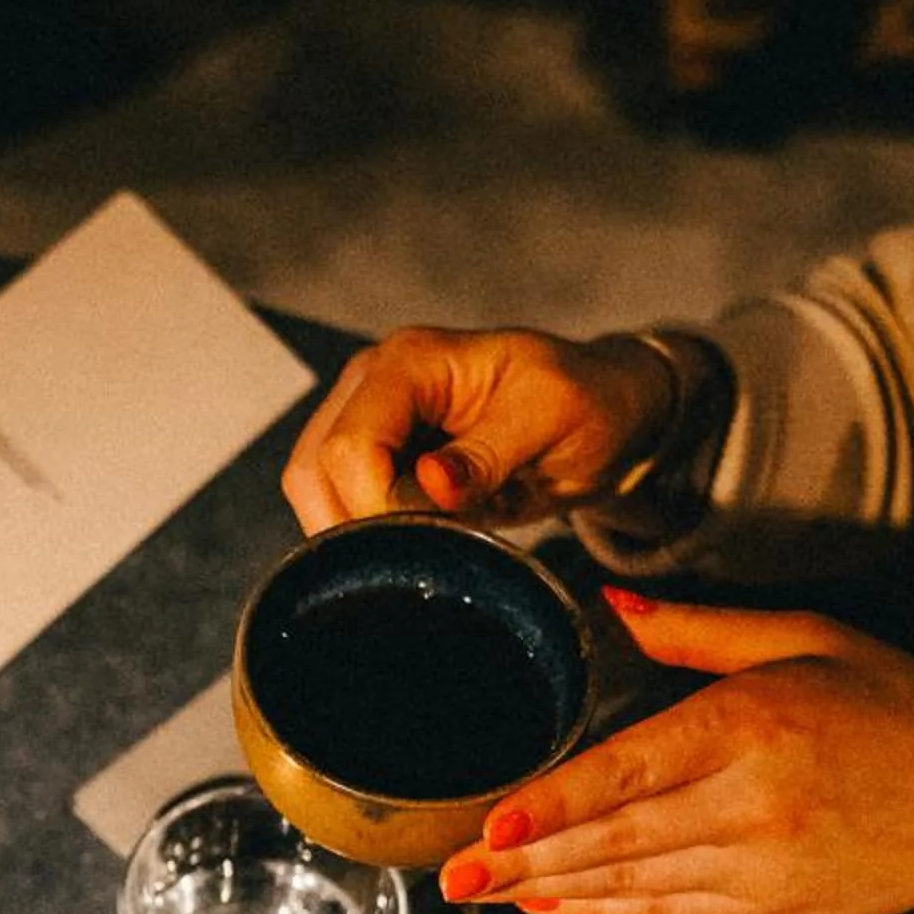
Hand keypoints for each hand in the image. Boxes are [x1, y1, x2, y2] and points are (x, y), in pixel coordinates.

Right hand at [283, 326, 675, 532]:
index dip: (374, 505)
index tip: (429, 538)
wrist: (601, 412)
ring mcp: (364, 416)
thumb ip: (489, 453)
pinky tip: (415, 538)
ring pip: (312, 490)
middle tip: (422, 553)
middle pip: (314, 469)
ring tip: (425, 543)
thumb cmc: (586, 403)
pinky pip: (334, 501)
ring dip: (358, 533)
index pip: (351, 443)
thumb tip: (430, 484)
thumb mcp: (553, 420)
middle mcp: (371, 382)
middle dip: (358, 525)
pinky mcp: (369, 452)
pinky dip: (366, 532)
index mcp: (411, 360)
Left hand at [436, 591, 913, 913]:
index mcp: (757, 726)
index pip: (632, 769)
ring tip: (481, 894)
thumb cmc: (906, 717)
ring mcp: (759, 870)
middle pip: (615, 838)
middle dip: (524, 862)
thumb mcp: (816, 640)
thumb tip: (614, 604)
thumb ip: (703, 631)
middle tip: (451, 876)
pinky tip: (553, 907)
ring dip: (549, 891)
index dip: (556, 802)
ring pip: (631, 884)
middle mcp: (752, 805)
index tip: (493, 823)